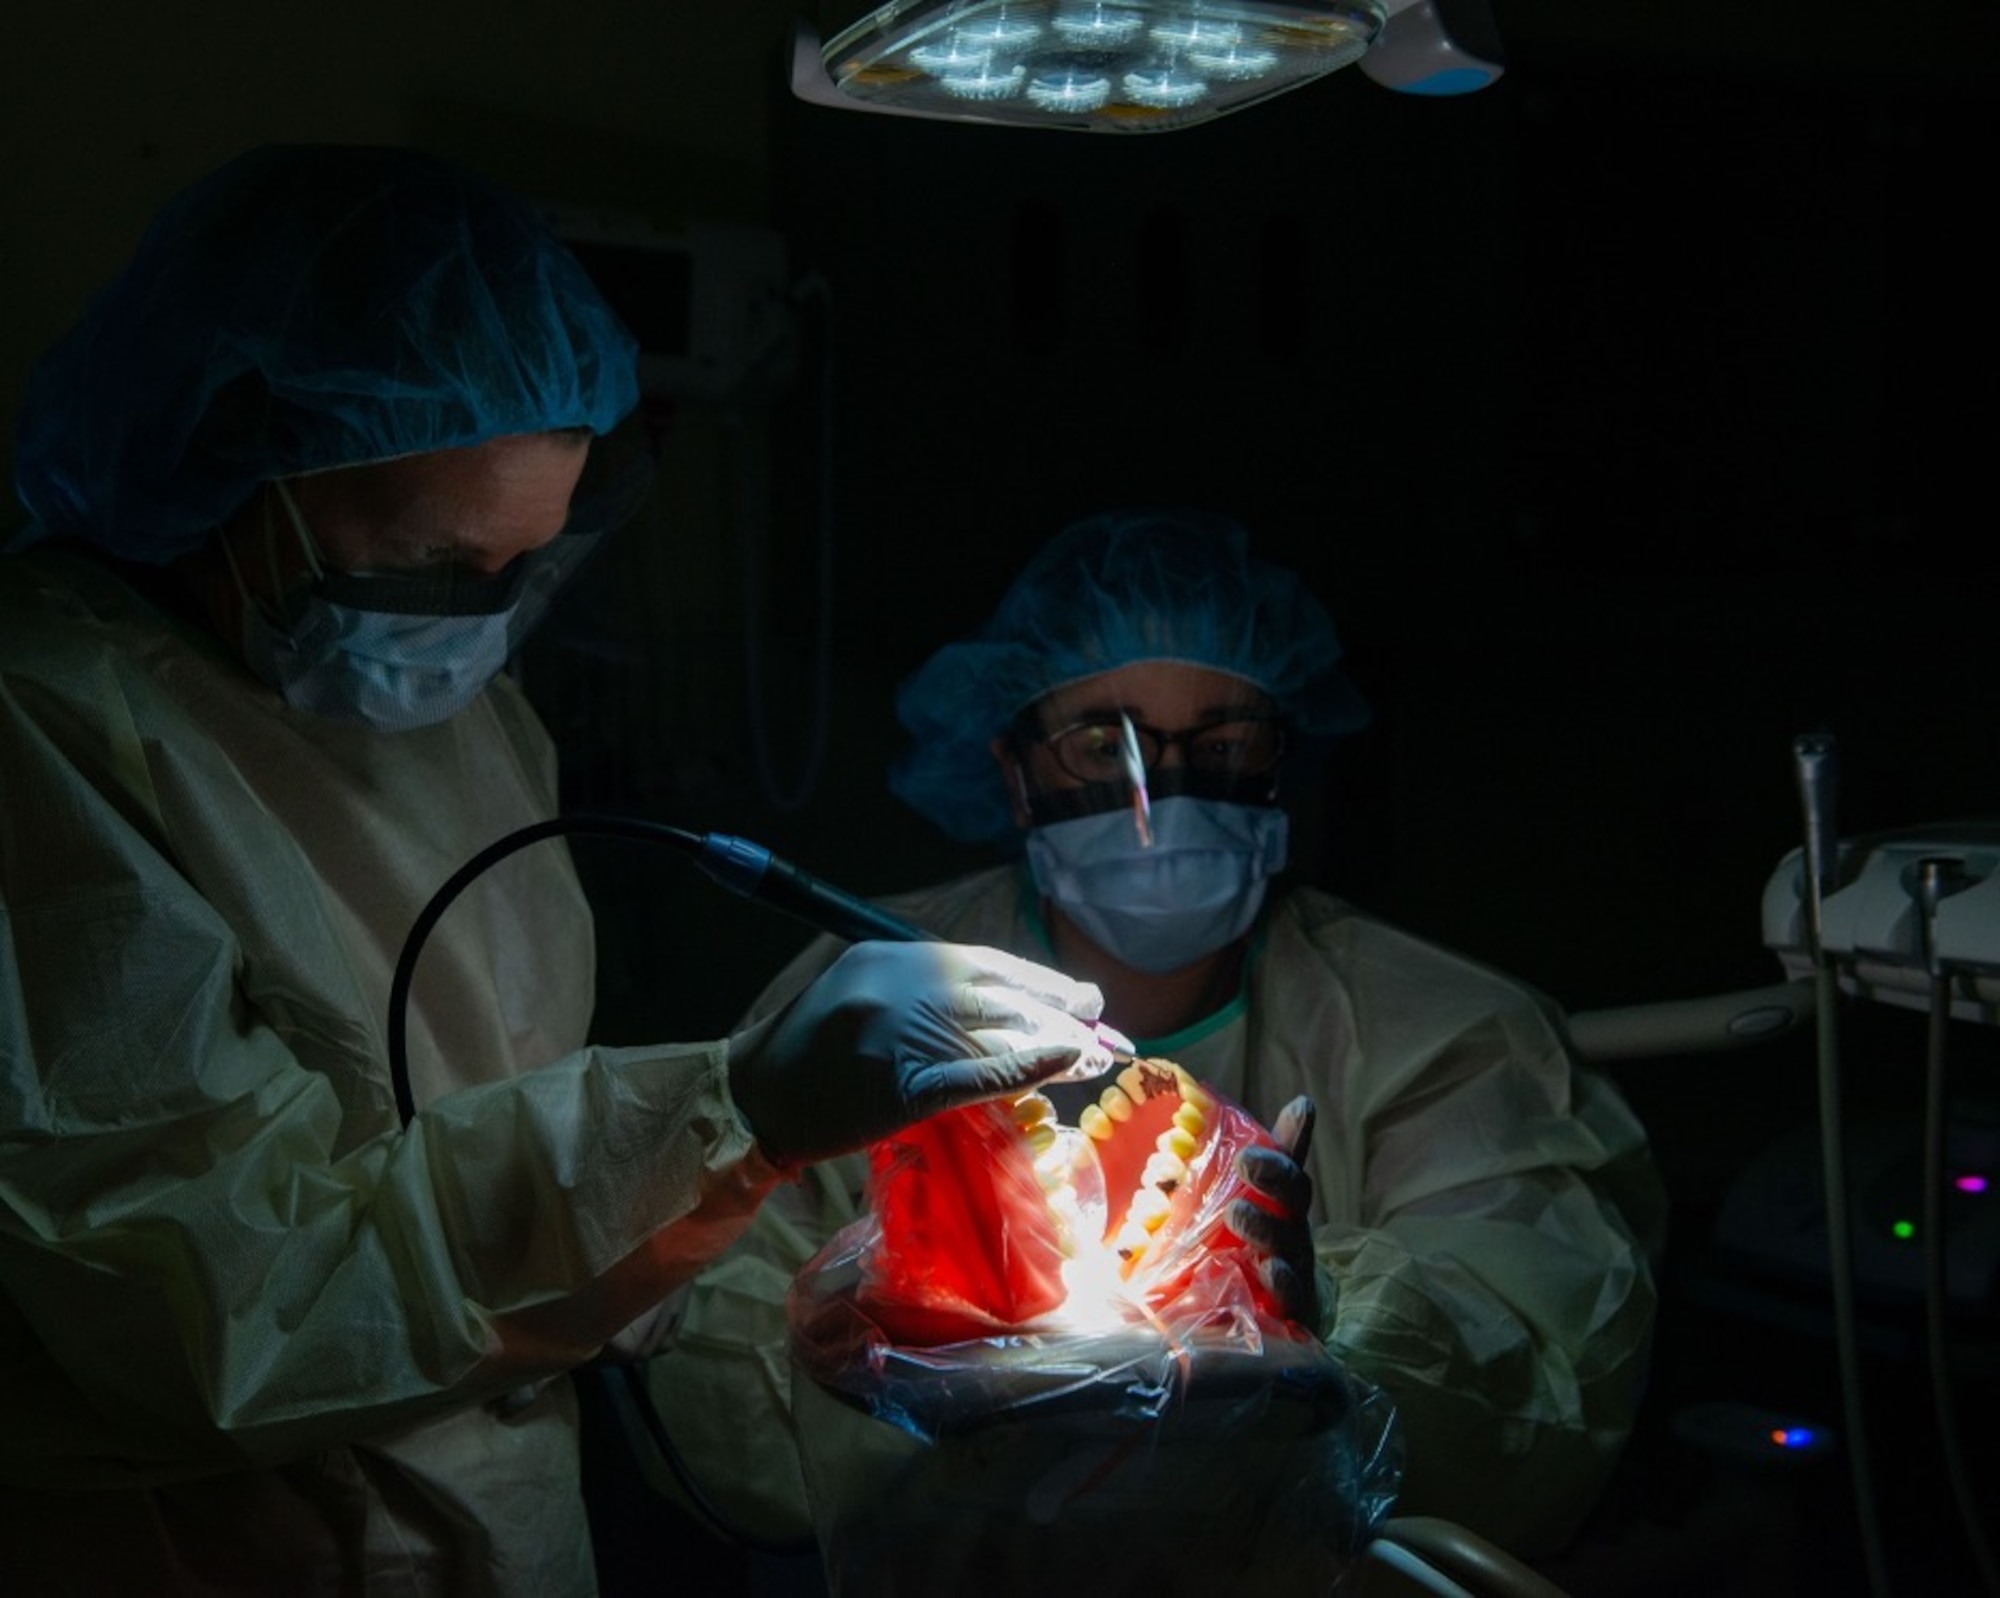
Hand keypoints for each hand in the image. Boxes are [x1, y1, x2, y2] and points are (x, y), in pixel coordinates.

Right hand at [728, 941, 1118, 1164]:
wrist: (754, 1099)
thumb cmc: (810, 1053)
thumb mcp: (863, 993)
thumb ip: (924, 990)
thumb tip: (1006, 1004)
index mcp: (891, 955)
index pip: (983, 962)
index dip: (1038, 981)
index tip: (1078, 997)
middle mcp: (901, 984)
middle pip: (999, 994)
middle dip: (1058, 1010)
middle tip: (1102, 1025)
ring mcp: (902, 1034)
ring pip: (998, 1032)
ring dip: (1054, 1042)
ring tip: (1095, 1054)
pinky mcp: (903, 1086)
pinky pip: (978, 1075)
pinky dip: (1026, 1068)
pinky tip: (1063, 1064)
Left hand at [1231, 1095, 1323, 1328]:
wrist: (1276, 1332)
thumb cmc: (1246, 1262)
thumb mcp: (1231, 1217)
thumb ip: (1225, 1185)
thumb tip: (1226, 1126)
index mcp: (1279, 1207)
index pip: (1287, 1167)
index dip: (1298, 1135)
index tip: (1300, 1108)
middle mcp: (1291, 1235)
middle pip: (1293, 1200)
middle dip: (1275, 1176)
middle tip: (1245, 1158)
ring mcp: (1294, 1274)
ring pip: (1289, 1246)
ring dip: (1266, 1228)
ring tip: (1237, 1212)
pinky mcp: (1291, 1316)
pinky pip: (1292, 1298)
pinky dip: (1283, 1283)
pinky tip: (1269, 1271)